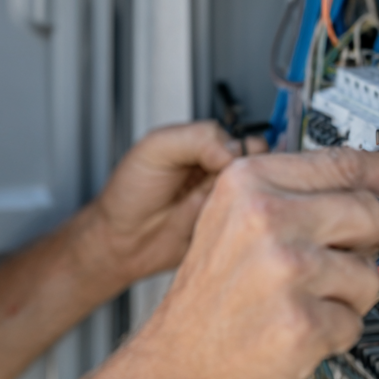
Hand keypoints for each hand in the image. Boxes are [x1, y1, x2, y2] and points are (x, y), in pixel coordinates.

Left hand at [88, 121, 267, 288]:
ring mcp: (224, 203)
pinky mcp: (226, 230)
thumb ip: (195, 139)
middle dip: (248, 180)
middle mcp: (219, 173)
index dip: (245, 154)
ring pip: (257, 199)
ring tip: (215, 208)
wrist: (120, 240)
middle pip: (258, 171)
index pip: (246, 142)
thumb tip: (233, 150)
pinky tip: (223, 226)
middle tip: (222, 189)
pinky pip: (248, 227)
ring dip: (245, 204)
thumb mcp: (155, 149)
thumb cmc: (130, 192)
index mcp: (205, 147)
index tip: (231, 165)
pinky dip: (243, 227)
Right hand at [118, 148, 378, 378]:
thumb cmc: (209, 296)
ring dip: (347, 295)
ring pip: (370, 273)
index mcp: (247, 181)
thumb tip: (358, 185)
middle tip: (330, 262)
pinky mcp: (303, 320)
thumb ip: (287, 193)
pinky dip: (335, 333)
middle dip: (362, 243)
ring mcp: (286, 268)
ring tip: (301, 300)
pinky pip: (356, 321)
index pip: (339, 161)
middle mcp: (266, 216)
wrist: (180, 363)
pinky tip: (296, 328)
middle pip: (368, 213)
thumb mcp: (230, 219)